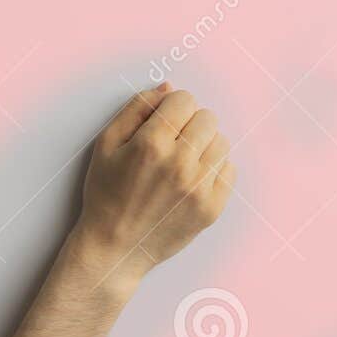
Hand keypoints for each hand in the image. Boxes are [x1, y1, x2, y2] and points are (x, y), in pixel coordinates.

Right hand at [71, 83, 235, 289]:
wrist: (114, 249)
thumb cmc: (107, 194)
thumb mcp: (106, 145)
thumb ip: (137, 109)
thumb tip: (169, 87)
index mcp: (151, 144)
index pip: (185, 100)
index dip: (173, 107)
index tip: (165, 122)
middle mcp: (179, 164)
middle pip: (208, 117)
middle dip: (191, 124)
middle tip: (174, 143)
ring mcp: (199, 187)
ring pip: (222, 141)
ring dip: (204, 146)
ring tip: (183, 162)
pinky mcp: (213, 207)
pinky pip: (230, 169)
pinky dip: (214, 170)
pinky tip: (192, 180)